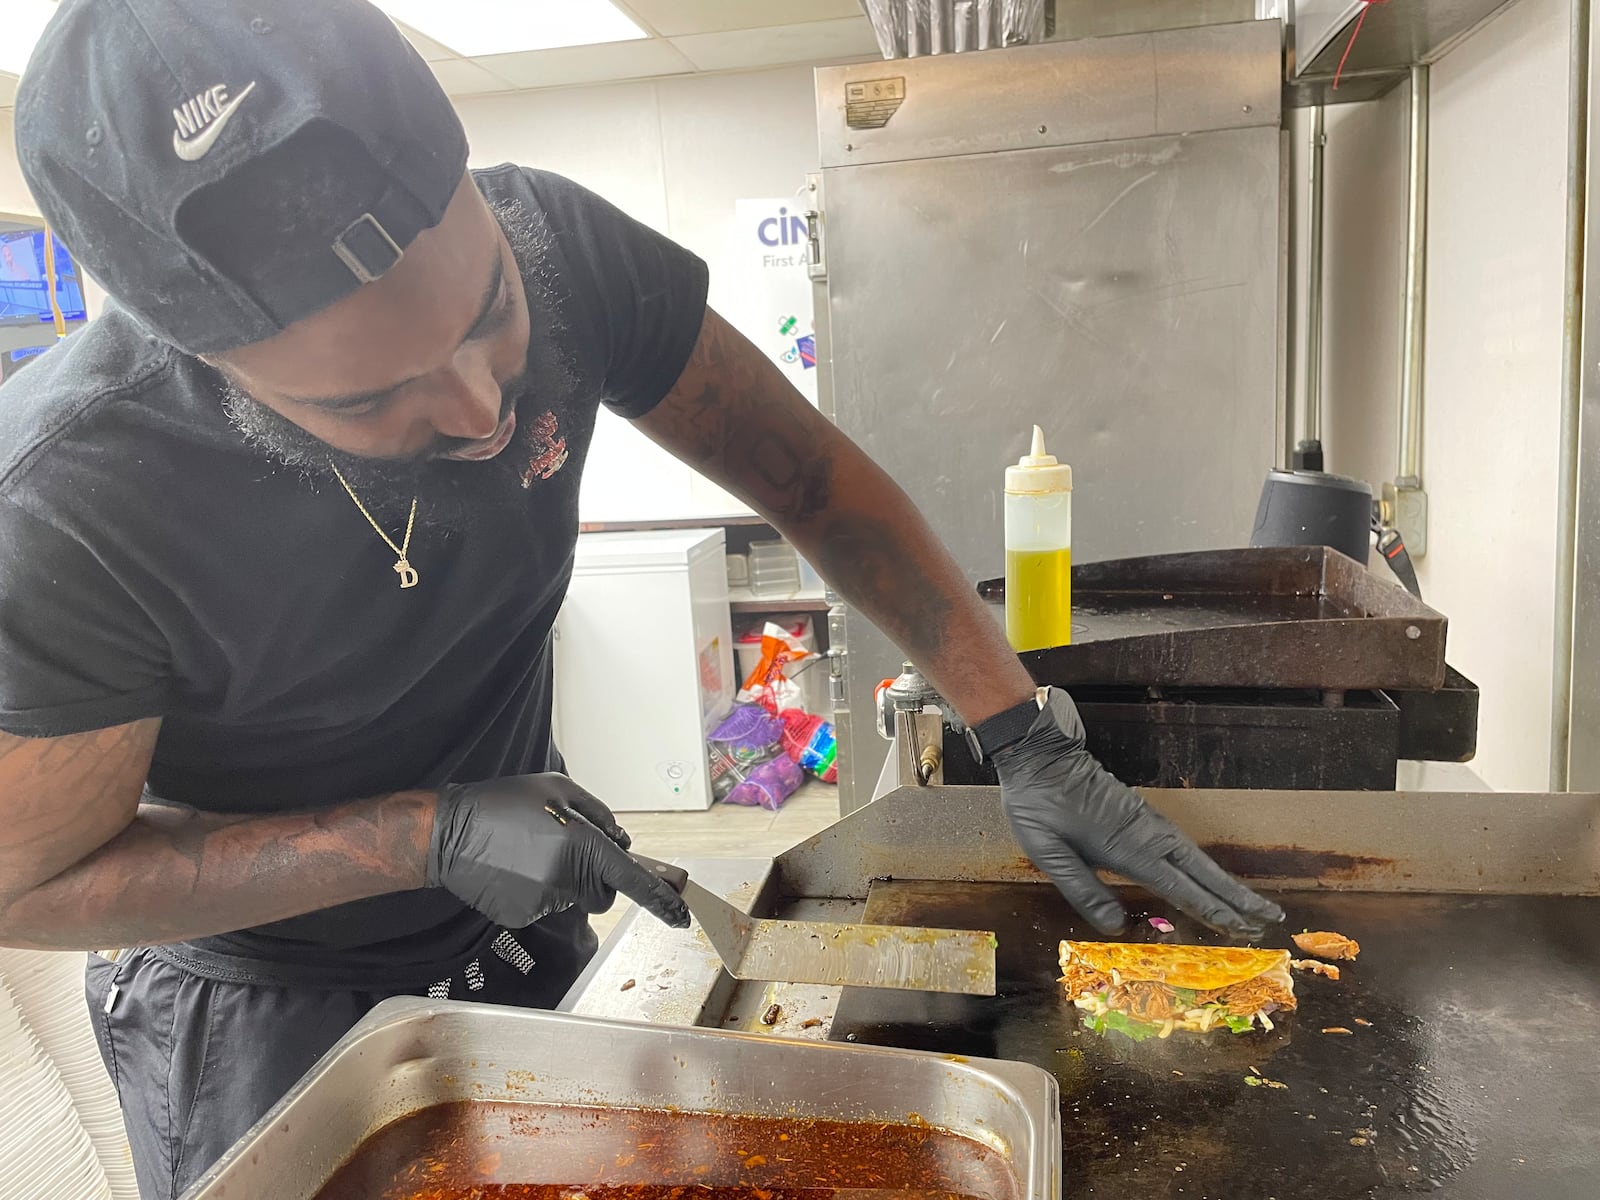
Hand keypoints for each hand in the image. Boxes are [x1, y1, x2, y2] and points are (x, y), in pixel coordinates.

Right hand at [427, 774, 690, 929]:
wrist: (448, 832)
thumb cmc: (505, 803)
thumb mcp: (558, 789)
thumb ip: (598, 816)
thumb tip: (622, 843)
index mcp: (581, 845)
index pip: (633, 879)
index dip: (662, 900)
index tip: (684, 916)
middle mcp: (567, 879)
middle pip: (603, 893)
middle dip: (595, 877)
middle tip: (563, 848)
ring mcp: (544, 902)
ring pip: (573, 898)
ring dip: (563, 880)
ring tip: (529, 853)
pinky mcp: (522, 917)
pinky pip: (546, 906)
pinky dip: (538, 892)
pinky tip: (515, 869)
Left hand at [992, 690, 1283, 938]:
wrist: (1039, 754)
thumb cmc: (1039, 805)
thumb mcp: (1049, 853)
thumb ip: (1083, 890)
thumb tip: (1116, 928)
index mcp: (1127, 848)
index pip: (1180, 887)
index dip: (1212, 910)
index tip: (1244, 928)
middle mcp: (1147, 835)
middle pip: (1202, 872)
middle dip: (1237, 897)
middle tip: (1270, 918)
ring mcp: (1147, 821)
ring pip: (1197, 857)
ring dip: (1226, 882)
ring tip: (1251, 904)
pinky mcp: (1141, 813)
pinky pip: (1182, 845)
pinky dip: (1204, 866)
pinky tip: (1208, 876)